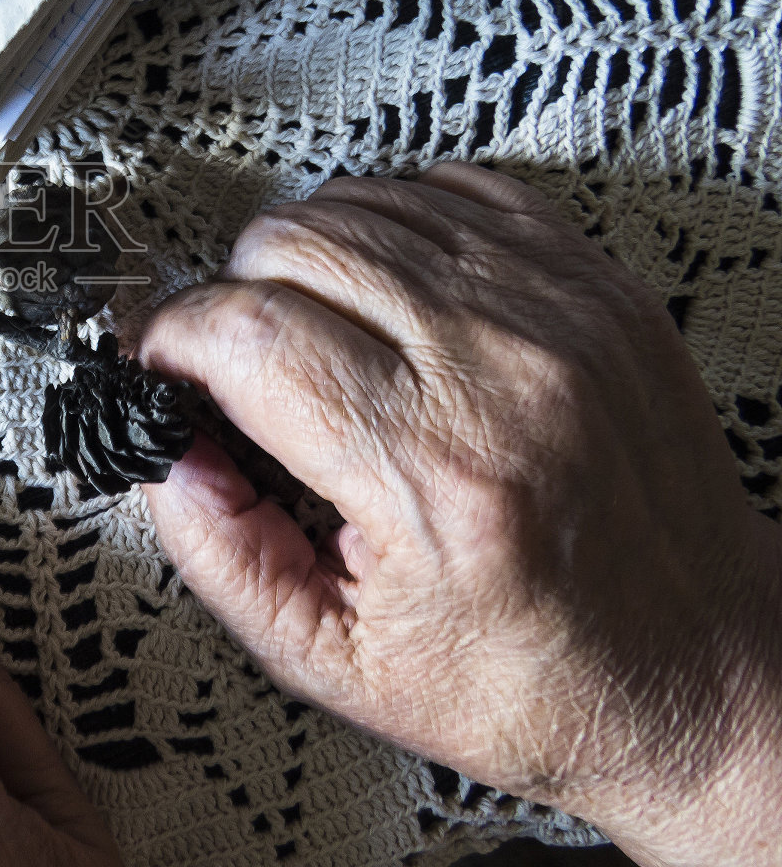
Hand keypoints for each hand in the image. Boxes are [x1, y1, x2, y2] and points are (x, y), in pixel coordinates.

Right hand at [138, 163, 781, 866]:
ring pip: (362, 199)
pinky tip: (384, 291)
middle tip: (231, 358)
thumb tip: (168, 455)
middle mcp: (504, 371)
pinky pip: (449, 188)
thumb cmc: (545, 678)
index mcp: (434, 474)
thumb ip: (223, 558)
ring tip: (308, 329)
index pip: (249, 331)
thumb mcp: (341, 665)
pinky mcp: (596, 285)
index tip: (160, 361)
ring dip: (302, 255)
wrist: (705, 672)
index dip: (171, 335)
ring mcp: (560, 312)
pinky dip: (389, 224)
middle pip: (295, 240)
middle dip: (228, 292)